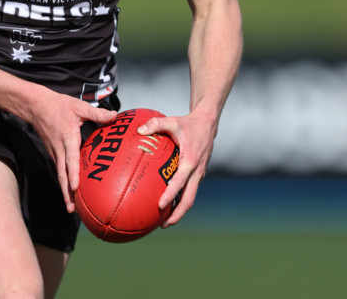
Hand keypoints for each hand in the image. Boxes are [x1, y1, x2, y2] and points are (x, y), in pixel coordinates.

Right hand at [30, 89, 116, 212]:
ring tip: (71, 208)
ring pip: (60, 174)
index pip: (71, 159)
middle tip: (72, 209)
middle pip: (63, 174)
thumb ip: (97, 114)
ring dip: (64, 191)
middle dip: (67, 192)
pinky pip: (59, 169)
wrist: (37, 106)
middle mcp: (60, 149)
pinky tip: (69, 191)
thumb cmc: (60, 105)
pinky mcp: (53, 153)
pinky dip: (64, 181)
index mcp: (68, 138)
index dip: (73, 173)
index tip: (75, 187)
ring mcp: (55, 152)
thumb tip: (115, 116)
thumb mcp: (79, 107)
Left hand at [137, 109, 216, 226]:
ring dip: (179, 211)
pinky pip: (190, 190)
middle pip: (189, 199)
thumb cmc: (188, 123)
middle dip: (177, 214)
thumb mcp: (172, 121)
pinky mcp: (198, 174)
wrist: (208, 124)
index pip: (180, 182)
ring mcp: (199, 174)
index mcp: (191, 161)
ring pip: (190, 197)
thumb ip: (155, 124)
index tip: (160, 205)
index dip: (171, 195)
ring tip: (164, 221)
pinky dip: (181, 200)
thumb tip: (139, 131)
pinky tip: (169, 204)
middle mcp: (197, 171)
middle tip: (163, 224)